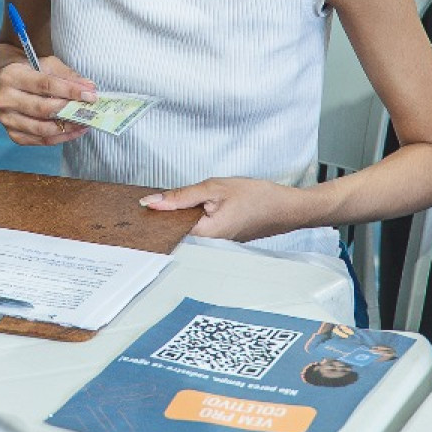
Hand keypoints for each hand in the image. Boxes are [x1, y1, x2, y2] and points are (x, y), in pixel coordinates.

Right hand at [0, 54, 95, 146]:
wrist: (3, 83)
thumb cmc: (28, 71)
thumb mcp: (46, 65)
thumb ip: (67, 76)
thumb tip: (89, 88)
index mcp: (11, 77)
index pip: (45, 85)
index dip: (69, 91)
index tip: (90, 95)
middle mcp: (5, 99)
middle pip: (42, 109)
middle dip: (70, 111)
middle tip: (90, 111)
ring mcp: (7, 119)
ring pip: (41, 128)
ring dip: (67, 127)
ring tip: (84, 123)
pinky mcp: (12, 133)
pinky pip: (39, 140)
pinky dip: (59, 138)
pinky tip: (73, 131)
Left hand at [139, 177, 311, 241]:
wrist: (290, 207)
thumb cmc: (259, 197)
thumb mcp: (215, 188)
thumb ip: (182, 196)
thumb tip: (152, 201)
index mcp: (205, 234)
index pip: (169, 228)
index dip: (155, 216)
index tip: (141, 207)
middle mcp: (211, 243)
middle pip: (179, 228)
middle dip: (168, 213)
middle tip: (157, 199)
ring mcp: (219, 242)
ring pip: (191, 226)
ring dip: (184, 213)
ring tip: (182, 198)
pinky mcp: (226, 237)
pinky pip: (204, 226)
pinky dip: (199, 215)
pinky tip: (201, 203)